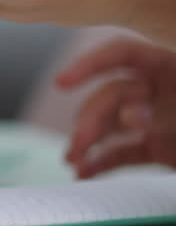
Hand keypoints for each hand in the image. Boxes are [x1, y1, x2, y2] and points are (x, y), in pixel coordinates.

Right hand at [56, 38, 175, 178]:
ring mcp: (156, 119)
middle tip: (81, 141)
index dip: (90, 64)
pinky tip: (85, 172)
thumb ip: (167, 104)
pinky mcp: (157, 148)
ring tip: (74, 161)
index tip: (62, 83)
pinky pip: (121, 151)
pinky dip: (101, 163)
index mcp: (171, 66)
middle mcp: (159, 90)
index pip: (123, 53)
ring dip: (86, 142)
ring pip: (108, 124)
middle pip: (109, 95)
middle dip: (89, 119)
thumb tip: (130, 112)